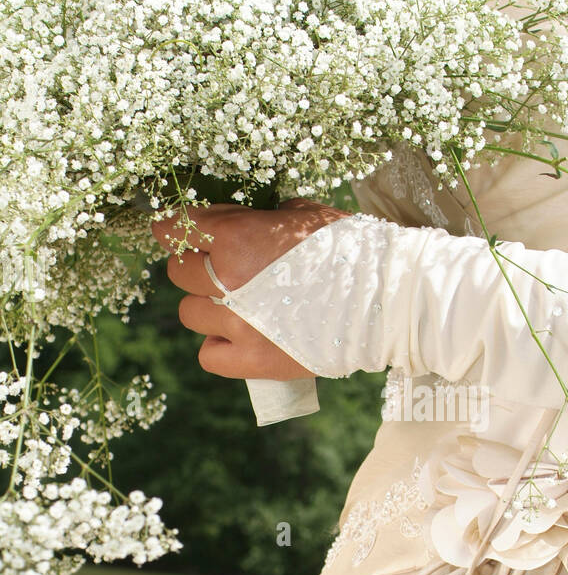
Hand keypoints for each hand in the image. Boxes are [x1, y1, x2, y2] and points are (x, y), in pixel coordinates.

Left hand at [151, 198, 348, 380]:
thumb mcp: (300, 213)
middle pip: (177, 272)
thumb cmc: (349, 247)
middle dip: (196, 266)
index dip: (177, 228)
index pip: (174, 228)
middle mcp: (227, 281)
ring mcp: (237, 325)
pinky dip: (220, 345)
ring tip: (240, 306)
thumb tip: (233, 221)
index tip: (183, 232)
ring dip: (208, 306)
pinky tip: (242, 336)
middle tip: (223, 269)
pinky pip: (208, 355)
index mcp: (236, 237)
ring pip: (189, 313)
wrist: (385, 297)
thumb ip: (257, 218)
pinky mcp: (253, 361)